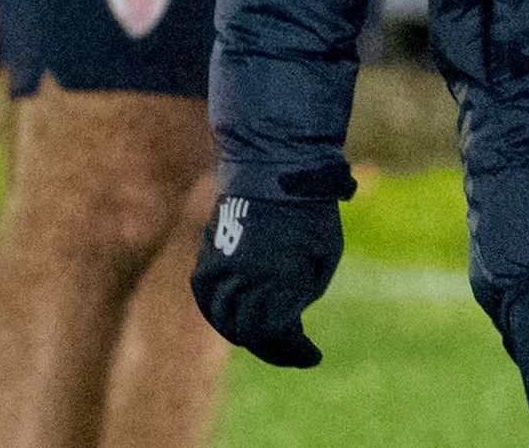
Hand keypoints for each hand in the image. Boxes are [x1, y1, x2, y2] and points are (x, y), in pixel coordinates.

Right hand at [189, 193, 340, 367]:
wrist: (273, 171)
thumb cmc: (309, 214)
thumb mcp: (322, 257)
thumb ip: (301, 296)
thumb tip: (286, 325)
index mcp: (278, 279)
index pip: (279, 335)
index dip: (296, 352)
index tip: (313, 357)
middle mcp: (243, 279)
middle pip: (250, 334)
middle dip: (274, 347)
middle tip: (293, 349)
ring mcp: (220, 270)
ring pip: (225, 321)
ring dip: (248, 334)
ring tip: (273, 335)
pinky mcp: (206, 260)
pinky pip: (211, 301)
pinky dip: (226, 314)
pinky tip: (245, 317)